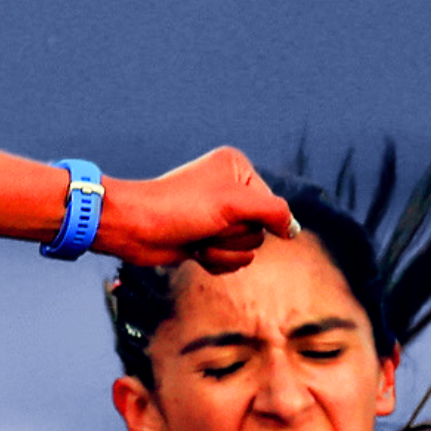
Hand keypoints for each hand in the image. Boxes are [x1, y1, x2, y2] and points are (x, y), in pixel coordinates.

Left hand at [95, 147, 297, 271]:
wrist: (136, 229)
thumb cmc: (179, 207)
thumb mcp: (233, 203)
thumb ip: (273, 211)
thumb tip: (294, 229)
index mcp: (237, 169)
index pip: (272, 205)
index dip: (251, 218)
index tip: (224, 212)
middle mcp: (230, 190)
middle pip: (260, 229)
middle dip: (234, 236)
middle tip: (207, 226)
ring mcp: (219, 217)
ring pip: (248, 249)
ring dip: (224, 251)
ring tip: (198, 239)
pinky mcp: (208, 239)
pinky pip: (233, 260)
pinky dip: (216, 261)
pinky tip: (195, 251)